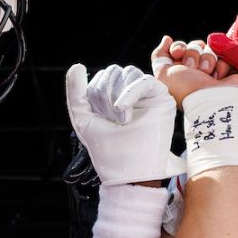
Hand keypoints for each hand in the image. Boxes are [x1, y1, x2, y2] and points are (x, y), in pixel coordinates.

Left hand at [65, 63, 185, 185]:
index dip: (95, 93)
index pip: (102, 76)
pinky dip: (129, 92)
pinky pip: (144, 80)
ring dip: (117, 95)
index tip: (100, 117)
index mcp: (113, 97)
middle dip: (105, 93)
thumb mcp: (83, 118)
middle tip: (110, 119)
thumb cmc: (107, 150)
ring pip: (128, 73)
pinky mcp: (161, 98)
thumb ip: (76, 92)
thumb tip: (76, 66)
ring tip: (120, 119)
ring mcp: (147, 95)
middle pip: (113, 71)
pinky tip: (124, 111)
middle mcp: (131, 93)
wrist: (128, 171)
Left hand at [151, 36, 237, 106]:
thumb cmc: (186, 90)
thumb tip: (167, 39)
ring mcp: (213, 70)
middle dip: (192, 54)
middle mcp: (195, 70)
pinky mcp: (229, 69)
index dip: (178, 47)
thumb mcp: (163, 75)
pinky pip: (224, 55)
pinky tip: (218, 77)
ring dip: (206, 60)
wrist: (212, 101)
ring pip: (209, 49)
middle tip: (193, 69)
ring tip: (206, 74)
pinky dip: (220, 65)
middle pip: (194, 46)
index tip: (178, 53)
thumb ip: (159, 55)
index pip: (179, 47)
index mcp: (179, 71)